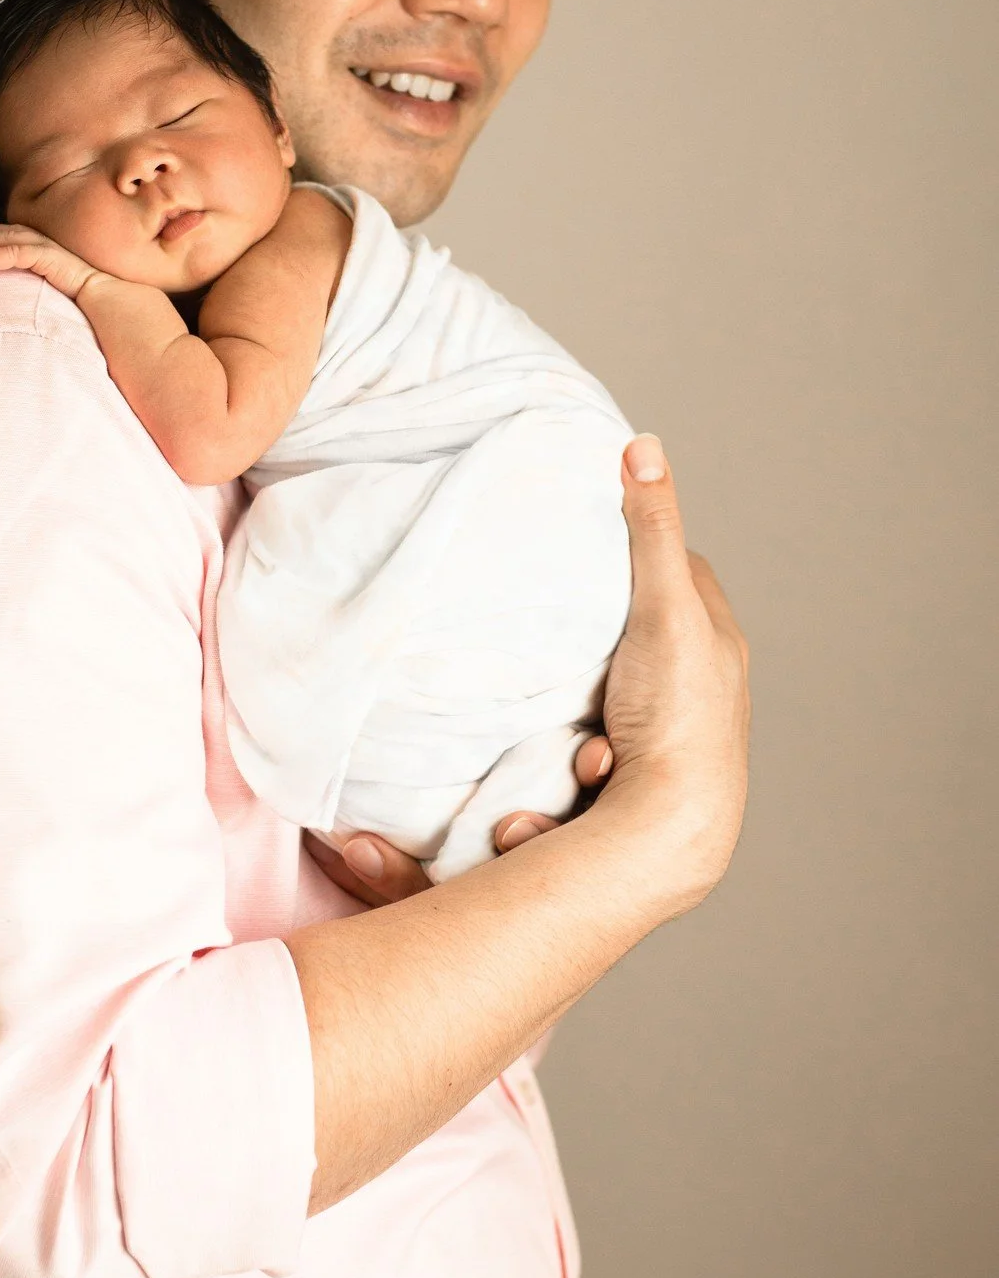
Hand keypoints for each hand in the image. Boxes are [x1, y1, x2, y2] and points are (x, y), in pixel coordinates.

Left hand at [0, 225, 102, 301]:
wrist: (108, 300)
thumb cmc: (86, 301)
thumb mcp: (54, 291)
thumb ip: (39, 289)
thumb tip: (21, 301)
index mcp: (48, 251)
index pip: (15, 237)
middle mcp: (46, 245)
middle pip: (7, 233)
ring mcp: (47, 249)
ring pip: (7, 239)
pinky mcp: (47, 257)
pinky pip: (14, 253)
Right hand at [305, 434, 749, 909]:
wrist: (671, 831)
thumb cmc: (677, 714)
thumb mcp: (661, 606)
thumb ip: (649, 529)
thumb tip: (643, 446)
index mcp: (717, 637)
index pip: (680, 569)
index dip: (637, 551)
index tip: (593, 545)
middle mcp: (704, 685)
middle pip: (633, 636)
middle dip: (591, 649)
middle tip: (561, 648)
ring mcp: (674, 733)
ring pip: (608, 700)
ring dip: (581, 718)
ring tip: (581, 730)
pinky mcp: (645, 779)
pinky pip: (597, 751)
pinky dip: (583, 758)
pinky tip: (583, 766)